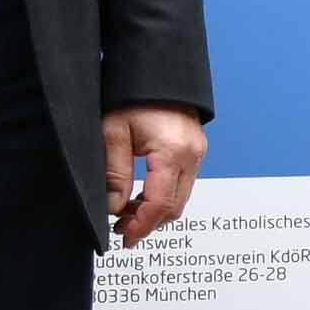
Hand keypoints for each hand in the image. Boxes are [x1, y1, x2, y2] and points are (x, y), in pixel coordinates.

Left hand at [103, 107, 206, 245]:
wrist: (154, 71)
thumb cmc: (133, 96)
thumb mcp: (113, 133)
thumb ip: (115, 173)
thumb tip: (113, 207)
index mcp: (173, 152)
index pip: (161, 203)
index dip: (141, 225)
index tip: (124, 237)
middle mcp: (192, 155)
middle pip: (174, 206)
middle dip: (148, 223)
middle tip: (122, 230)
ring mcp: (197, 153)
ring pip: (180, 197)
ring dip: (155, 211)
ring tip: (127, 214)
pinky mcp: (194, 150)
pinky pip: (182, 183)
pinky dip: (162, 196)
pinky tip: (141, 196)